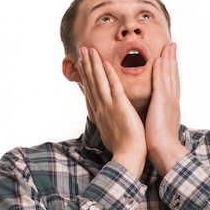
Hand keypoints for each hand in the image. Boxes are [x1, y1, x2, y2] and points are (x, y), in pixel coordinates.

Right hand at [77, 47, 146, 178]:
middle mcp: (100, 108)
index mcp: (99, 114)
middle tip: (81, 51)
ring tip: (88, 50)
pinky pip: (113, 86)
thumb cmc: (123, 149)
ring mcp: (108, 107)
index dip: (85, 76)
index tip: (81, 64)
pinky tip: (105, 62)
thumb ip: (109, 123)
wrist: (128, 159)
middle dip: (86, 65)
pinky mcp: (119, 106)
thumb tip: (106, 120)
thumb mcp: (111, 134)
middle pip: (91, 83)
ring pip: (98, 81)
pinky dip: (108, 73)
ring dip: (93, 64)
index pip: (90, 91)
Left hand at [145, 43, 188, 175]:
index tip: (169, 56)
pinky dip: (160, 70)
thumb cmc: (159, 142)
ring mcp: (168, 99)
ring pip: (168, 74)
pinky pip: (160, 82)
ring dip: (168, 58)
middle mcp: (172, 99)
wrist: (165, 151)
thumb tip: (153, 111)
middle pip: (173, 74)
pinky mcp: (162, 102)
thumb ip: (157, 114)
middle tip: (172, 44)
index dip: (171, 68)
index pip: (171, 81)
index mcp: (171, 104)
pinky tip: (159, 60)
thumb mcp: (159, 124)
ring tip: (168, 45)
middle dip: (172, 58)